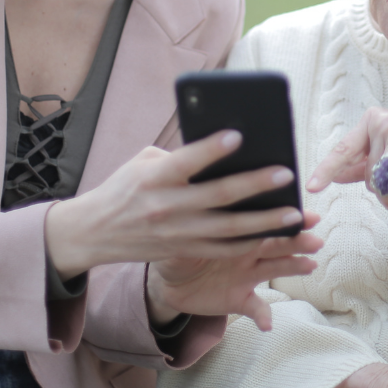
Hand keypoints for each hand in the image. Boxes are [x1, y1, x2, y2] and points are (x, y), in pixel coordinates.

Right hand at [45, 130, 321, 291]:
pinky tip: (273, 235)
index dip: (212, 149)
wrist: (93, 232)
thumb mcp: (144, 163)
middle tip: (286, 174)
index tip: (239, 136)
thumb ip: (180, 156)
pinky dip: (250, 243)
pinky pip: (223, 249)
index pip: (186, 161)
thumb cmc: (124, 187)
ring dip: (265, 222)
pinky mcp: (183, 251)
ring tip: (294, 213)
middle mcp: (167, 207)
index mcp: (154, 177)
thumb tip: (222, 148)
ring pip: (229, 229)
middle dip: (255, 185)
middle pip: (218, 196)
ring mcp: (177, 233)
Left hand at [146, 212, 321, 329]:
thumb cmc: (179, 244)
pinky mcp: (239, 299)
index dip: (286, 217)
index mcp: (238, 229)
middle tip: (316, 239)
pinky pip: (255, 307)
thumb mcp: (182, 229)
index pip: (265, 220)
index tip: (307, 214)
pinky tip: (268, 323)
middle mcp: (249, 250)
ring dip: (294, 268)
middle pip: (278, 243)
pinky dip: (263, 315)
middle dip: (298, 240)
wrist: (169, 279)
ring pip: (275, 269)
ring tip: (310, 265)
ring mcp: (247, 275)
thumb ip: (194, 218)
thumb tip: (196, 199)